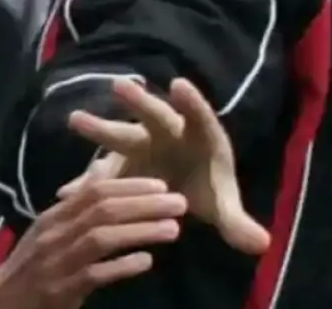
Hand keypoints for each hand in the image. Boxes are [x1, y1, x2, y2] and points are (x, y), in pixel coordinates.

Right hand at [0, 176, 185, 308]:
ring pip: (102, 238)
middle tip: (179, 202)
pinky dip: (122, 266)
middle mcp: (55, 234)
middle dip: (144, 204)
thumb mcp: (49, 231)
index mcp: (54, 216)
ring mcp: (57, 262)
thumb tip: (106, 176)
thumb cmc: (31, 266)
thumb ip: (78, 207)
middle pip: (103, 210)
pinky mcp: (61, 291)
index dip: (130, 185)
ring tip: (173, 229)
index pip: (94, 191)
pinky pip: (95, 274)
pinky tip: (146, 261)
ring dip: (141, 231)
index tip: (162, 184)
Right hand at [64, 77, 270, 253]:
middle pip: (154, 116)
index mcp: (200, 137)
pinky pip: (105, 171)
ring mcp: (142, 144)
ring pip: (122, 135)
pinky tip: (68, 192)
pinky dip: (89, 182)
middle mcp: (168, 133)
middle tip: (120, 86)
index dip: (191, 103)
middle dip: (138, 102)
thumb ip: (237, 223)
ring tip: (75, 120)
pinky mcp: (122, 163)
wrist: (183, 192)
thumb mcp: (221, 206)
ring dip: (100, 130)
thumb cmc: (207, 188)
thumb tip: (262, 244)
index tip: (179, 85)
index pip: (199, 117)